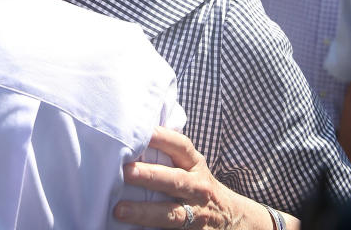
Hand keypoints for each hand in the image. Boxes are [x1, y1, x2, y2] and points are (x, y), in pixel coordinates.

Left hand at [113, 127, 293, 228]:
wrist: (230, 218)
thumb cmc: (198, 185)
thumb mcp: (191, 167)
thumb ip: (169, 155)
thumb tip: (134, 136)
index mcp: (195, 165)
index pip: (180, 146)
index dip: (162, 137)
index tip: (141, 132)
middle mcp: (198, 188)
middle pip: (174, 180)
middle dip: (150, 175)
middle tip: (126, 171)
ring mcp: (196, 213)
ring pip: (171, 214)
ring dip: (145, 212)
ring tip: (120, 210)